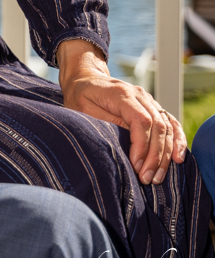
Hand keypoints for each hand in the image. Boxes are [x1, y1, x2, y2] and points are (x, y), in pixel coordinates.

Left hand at [58, 39, 186, 185]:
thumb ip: (104, 123)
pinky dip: (177, 141)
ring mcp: (148, 100)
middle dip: (154, 157)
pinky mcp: (152, 107)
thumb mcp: (82, 109)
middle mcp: (139, 95)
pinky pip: (171, 123)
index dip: (142, 147)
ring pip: (166, 127)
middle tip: (146, 179)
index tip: (136, 167)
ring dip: (165, 155)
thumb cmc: (80, 96)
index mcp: (121, 93)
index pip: (141, 121)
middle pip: (157, 126)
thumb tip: (125, 145)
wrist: (85, 78)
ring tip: (156, 177)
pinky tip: (178, 158)